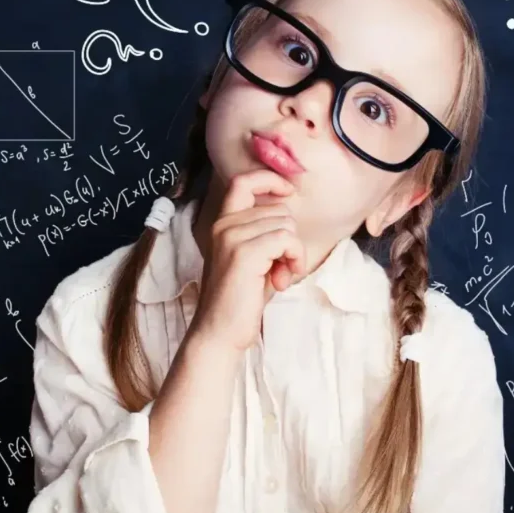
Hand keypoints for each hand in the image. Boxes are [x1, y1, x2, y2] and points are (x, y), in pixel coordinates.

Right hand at [190, 170, 305, 352]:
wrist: (219, 333)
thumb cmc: (240, 299)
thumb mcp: (252, 257)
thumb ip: (264, 232)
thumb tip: (289, 213)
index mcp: (222, 223)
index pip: (243, 181)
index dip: (270, 179)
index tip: (287, 192)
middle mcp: (224, 225)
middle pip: (279, 209)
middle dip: (290, 238)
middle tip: (280, 266)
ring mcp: (232, 237)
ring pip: (287, 224)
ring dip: (293, 252)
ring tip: (279, 275)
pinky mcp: (244, 254)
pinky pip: (287, 240)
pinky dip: (294, 259)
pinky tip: (282, 279)